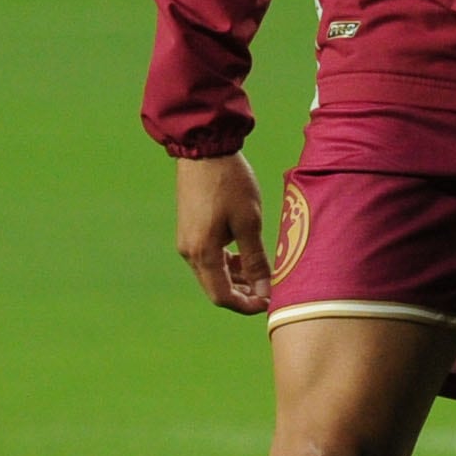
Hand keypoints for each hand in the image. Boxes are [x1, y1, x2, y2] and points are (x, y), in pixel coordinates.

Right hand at [176, 152, 273, 313]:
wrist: (204, 149)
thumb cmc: (229, 184)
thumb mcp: (249, 222)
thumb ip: (255, 261)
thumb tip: (264, 291)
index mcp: (202, 253)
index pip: (222, 297)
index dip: (246, 305)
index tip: (268, 302)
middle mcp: (189, 252)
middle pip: (215, 288)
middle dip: (242, 294)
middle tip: (268, 290)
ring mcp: (187, 241)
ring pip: (212, 274)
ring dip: (236, 279)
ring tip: (261, 274)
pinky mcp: (189, 230)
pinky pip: (208, 258)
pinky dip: (227, 264)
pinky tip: (245, 256)